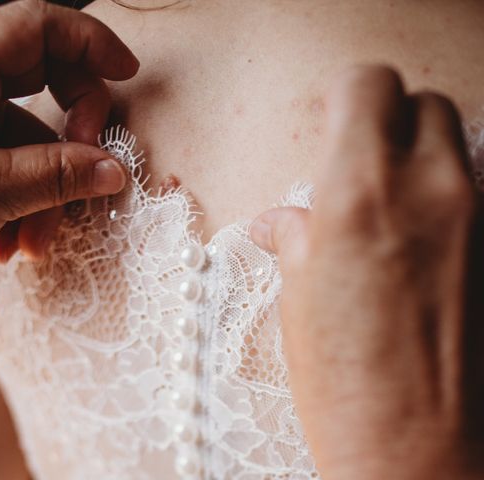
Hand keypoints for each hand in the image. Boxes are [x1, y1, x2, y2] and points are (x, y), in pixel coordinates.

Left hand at [0, 0, 138, 299]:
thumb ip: (56, 176)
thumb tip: (114, 169)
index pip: (37, 25)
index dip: (91, 41)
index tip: (128, 72)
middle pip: (49, 76)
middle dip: (75, 133)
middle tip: (88, 174)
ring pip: (39, 133)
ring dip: (50, 189)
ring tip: (34, 242)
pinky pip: (22, 160)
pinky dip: (29, 200)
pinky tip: (12, 241)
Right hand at [251, 66, 483, 478]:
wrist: (414, 446)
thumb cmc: (343, 380)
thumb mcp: (299, 295)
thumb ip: (295, 235)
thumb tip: (282, 222)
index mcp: (358, 193)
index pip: (366, 85)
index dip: (344, 97)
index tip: (331, 122)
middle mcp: (428, 190)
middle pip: (422, 102)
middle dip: (387, 118)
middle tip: (358, 160)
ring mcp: (475, 217)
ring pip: (454, 141)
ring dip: (419, 154)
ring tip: (386, 200)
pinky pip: (473, 188)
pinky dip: (442, 194)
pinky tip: (415, 238)